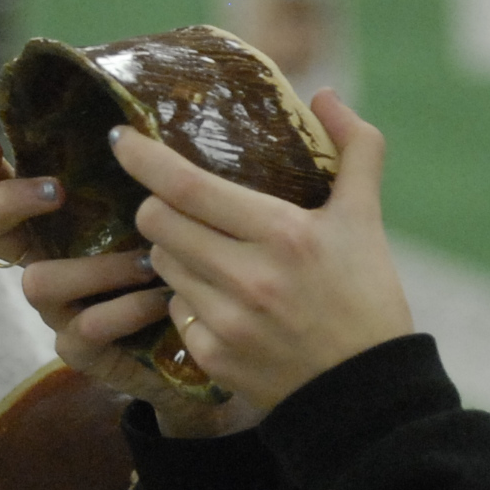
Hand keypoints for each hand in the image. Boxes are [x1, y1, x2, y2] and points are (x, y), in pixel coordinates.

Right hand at [0, 131, 252, 434]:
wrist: (207, 337)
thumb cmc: (178, 259)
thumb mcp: (159, 211)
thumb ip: (139, 177)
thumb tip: (137, 127)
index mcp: (52, 224)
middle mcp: (42, 261)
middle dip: (11, 203)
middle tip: (58, 190)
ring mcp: (55, 310)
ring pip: (39, 282)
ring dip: (94, 267)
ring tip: (147, 261)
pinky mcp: (80, 350)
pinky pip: (85, 328)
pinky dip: (125, 311)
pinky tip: (162, 300)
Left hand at [113, 90, 412, 414]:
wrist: (368, 393)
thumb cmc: (367, 298)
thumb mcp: (366, 220)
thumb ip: (355, 148)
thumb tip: (326, 95)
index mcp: (283, 234)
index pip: (187, 187)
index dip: (143, 159)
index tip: (121, 139)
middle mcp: (248, 277)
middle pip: (157, 224)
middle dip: (158, 207)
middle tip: (178, 205)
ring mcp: (226, 322)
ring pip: (163, 265)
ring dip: (176, 252)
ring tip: (212, 254)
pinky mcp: (213, 358)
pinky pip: (176, 312)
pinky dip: (191, 300)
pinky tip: (224, 302)